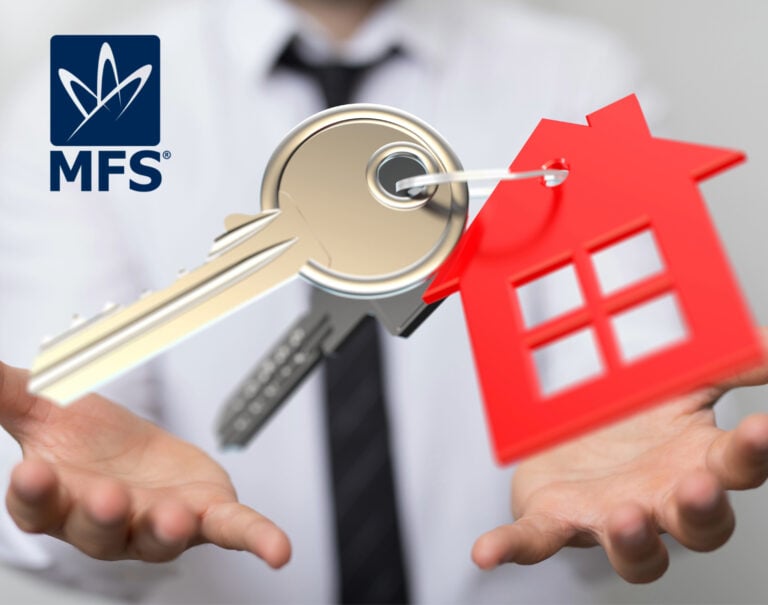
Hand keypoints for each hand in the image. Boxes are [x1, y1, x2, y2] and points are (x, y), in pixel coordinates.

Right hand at [0, 361, 290, 565]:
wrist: (141, 455)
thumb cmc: (93, 442)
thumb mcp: (47, 406)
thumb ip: (7, 393)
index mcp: (61, 499)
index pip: (37, 506)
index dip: (34, 494)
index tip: (31, 473)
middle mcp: (107, 522)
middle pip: (97, 528)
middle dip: (100, 515)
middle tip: (104, 497)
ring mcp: (159, 522)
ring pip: (158, 536)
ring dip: (165, 529)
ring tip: (172, 517)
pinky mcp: (206, 517)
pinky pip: (233, 531)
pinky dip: (256, 540)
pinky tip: (278, 551)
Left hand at [472, 331, 767, 582]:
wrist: (573, 442)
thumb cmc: (632, 424)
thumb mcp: (681, 382)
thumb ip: (728, 364)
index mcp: (695, 464)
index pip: (738, 468)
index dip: (753, 452)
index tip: (760, 426)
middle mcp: (660, 502)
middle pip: (698, 525)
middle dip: (699, 510)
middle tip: (695, 485)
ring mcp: (607, 518)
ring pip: (634, 551)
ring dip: (633, 541)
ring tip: (626, 516)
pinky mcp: (555, 521)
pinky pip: (535, 542)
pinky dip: (511, 546)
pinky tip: (487, 551)